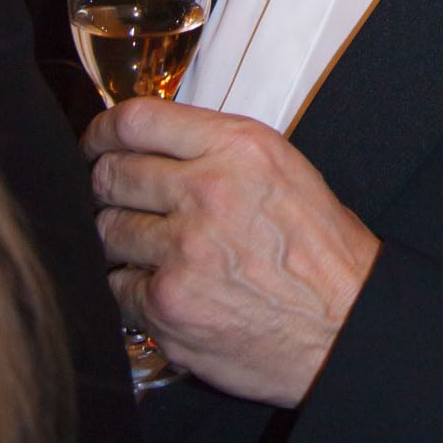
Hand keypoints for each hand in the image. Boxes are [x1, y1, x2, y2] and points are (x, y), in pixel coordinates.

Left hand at [82, 99, 380, 406]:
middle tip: (115, 198)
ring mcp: (182, 250)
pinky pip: (116, 287)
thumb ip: (218, 151)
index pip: (138, 119)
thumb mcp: (283, 168)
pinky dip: (131, 288)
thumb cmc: (321, 248)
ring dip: (118, 239)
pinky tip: (163, 286)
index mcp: (238, 147)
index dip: (104, 130)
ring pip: (106, 231)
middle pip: (111, 174)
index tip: (97, 142)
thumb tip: (155, 147)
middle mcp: (206, 190)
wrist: (345, 323)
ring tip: (148, 247)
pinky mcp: (166, 304)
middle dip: (107, 186)